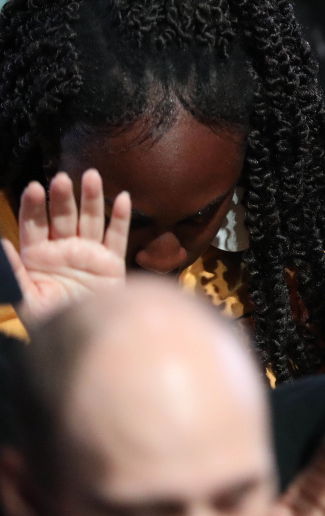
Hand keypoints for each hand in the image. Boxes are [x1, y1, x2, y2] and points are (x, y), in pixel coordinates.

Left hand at [5, 170, 129, 324]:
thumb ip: (14, 273)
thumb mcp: (27, 300)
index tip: (33, 188)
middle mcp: (63, 250)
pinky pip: (116, 236)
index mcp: (37, 257)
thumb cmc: (52, 323)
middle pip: (62, 217)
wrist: (88, 339)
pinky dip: (120, 218)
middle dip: (62, 198)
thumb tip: (1, 245)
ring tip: (91, 176)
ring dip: (91, 198)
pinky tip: (122, 198)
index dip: (33, 206)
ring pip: (89, 220)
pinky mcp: (112, 263)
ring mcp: (88, 254)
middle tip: (61, 179)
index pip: (33, 225)